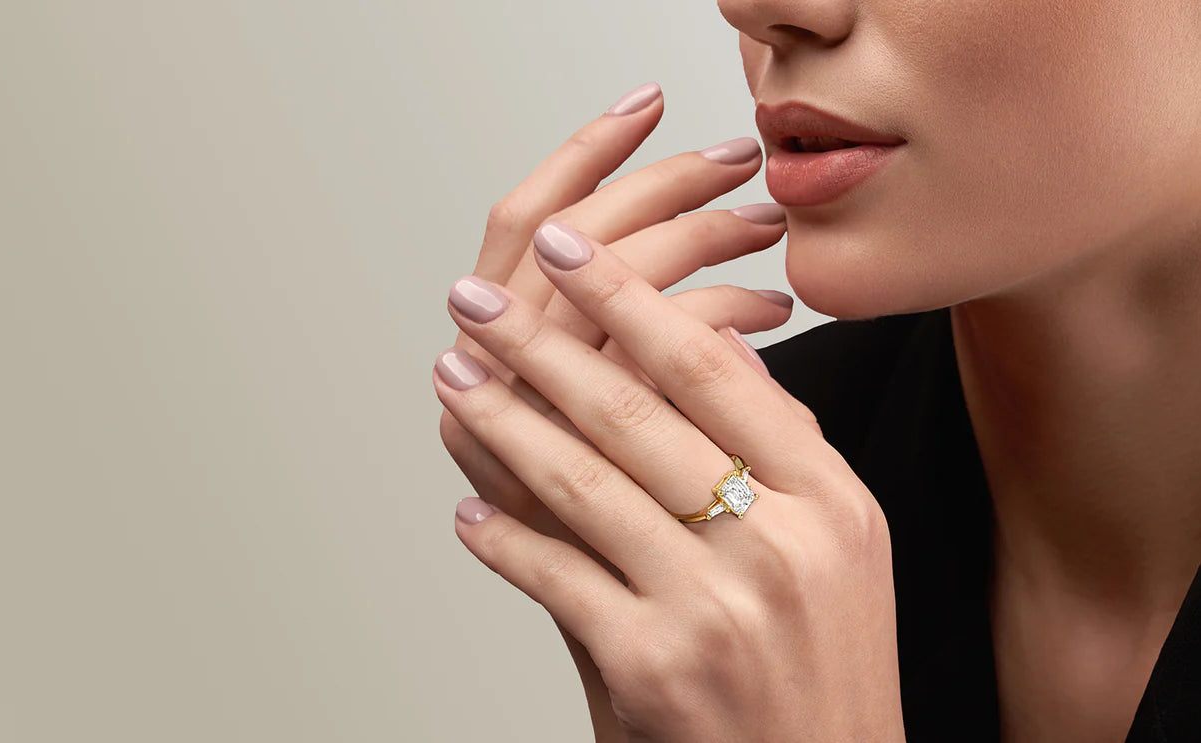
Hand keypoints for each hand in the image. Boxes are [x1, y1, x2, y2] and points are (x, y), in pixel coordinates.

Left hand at [437, 83, 806, 738]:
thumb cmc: (821, 670)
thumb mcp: (843, 549)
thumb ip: (784, 446)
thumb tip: (715, 341)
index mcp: (832, 501)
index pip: (713, 368)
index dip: (629, 295)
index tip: (569, 244)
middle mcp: (781, 545)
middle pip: (635, 412)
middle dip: (537, 342)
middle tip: (473, 299)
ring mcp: (716, 608)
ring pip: (583, 483)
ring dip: (501, 420)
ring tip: (454, 375)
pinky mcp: (655, 668)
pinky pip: (557, 577)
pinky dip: (505, 541)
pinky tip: (468, 514)